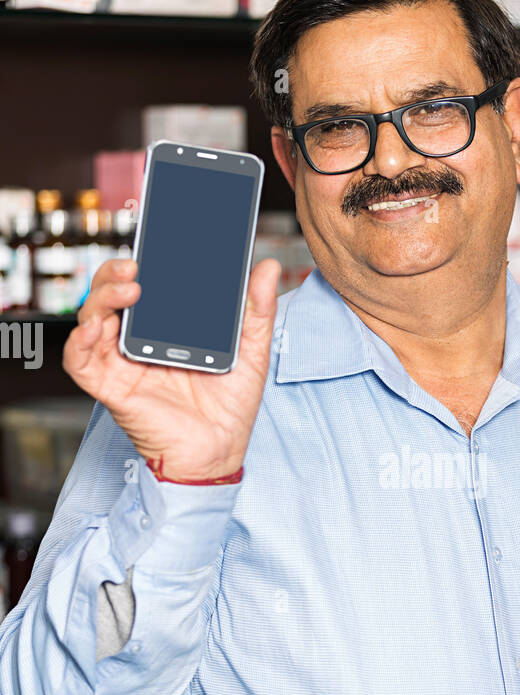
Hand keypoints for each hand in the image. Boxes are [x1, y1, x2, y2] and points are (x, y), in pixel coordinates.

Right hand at [63, 257, 280, 480]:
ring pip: (92, 320)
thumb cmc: (230, 407)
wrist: (220, 453)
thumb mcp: (251, 351)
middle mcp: (138, 343)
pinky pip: (80, 363)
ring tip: (129, 286)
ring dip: (102, 298)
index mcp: (166, 329)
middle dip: (114, 275)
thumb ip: (256, 310)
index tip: (155, 241)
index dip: (142, 263)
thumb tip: (266, 267)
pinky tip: (95, 326)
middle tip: (135, 264)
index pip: (145, 287)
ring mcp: (122, 364)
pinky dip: (79, 341)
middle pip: (111, 298)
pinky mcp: (111, 388)